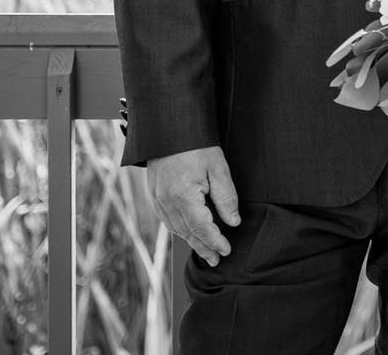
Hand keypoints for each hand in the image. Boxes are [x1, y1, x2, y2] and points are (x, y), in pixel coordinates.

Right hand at [147, 146, 241, 266]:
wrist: (168, 129)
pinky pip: (167, 220)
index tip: (227, 250)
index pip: (202, 228)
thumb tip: (233, 222)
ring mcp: (158, 199)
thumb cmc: (195, 145)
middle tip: (217, 260)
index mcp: (184, 196)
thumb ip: (226, 197)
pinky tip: (187, 233)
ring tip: (206, 252)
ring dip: (191, 242)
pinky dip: (179, 230)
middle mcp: (168, 202)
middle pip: (188, 232)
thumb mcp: (217, 168)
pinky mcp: (154, 194)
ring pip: (176, 228)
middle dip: (204, 247)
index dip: (215, 241)